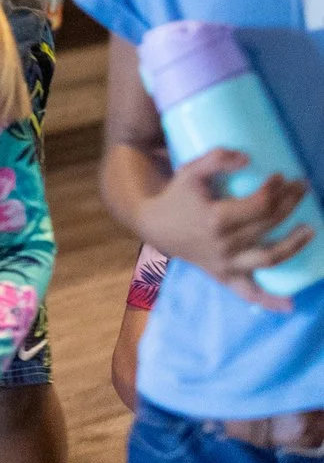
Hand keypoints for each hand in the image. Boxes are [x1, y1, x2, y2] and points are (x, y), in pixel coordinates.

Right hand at [137, 147, 314, 310]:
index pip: (259, 205)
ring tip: (311, 229)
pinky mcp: (224, 276)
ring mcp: (226, 263)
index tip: (282, 176)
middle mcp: (224, 244)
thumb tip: (248, 158)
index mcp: (216, 218)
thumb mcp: (189, 171)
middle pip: (268, 224)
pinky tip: (290, 304)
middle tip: (301, 187)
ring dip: (294, 244)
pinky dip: (269, 301)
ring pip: (269, 257)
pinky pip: (249, 293)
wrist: (154, 225)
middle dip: (290, 203)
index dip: (275, 189)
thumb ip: (215, 159)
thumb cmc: (176, 197)